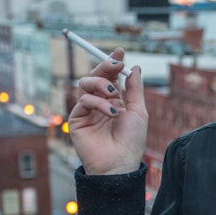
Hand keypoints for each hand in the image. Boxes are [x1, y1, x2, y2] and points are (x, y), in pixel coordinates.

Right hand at [68, 48, 147, 174]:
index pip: (111, 76)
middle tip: (116, 63)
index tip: (121, 51)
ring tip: (115, 96)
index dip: (113, 62)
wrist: (119, 163)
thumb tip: (134, 67)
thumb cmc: (131, 141)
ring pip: (86, 83)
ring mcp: (87, 110)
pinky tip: (111, 113)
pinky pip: (84, 99)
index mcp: (115, 101)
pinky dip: (99, 102)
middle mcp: (99, 103)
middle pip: (96, 75)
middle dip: (106, 66)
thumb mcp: (138, 111)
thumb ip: (135, 89)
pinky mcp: (77, 118)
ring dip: (102, 84)